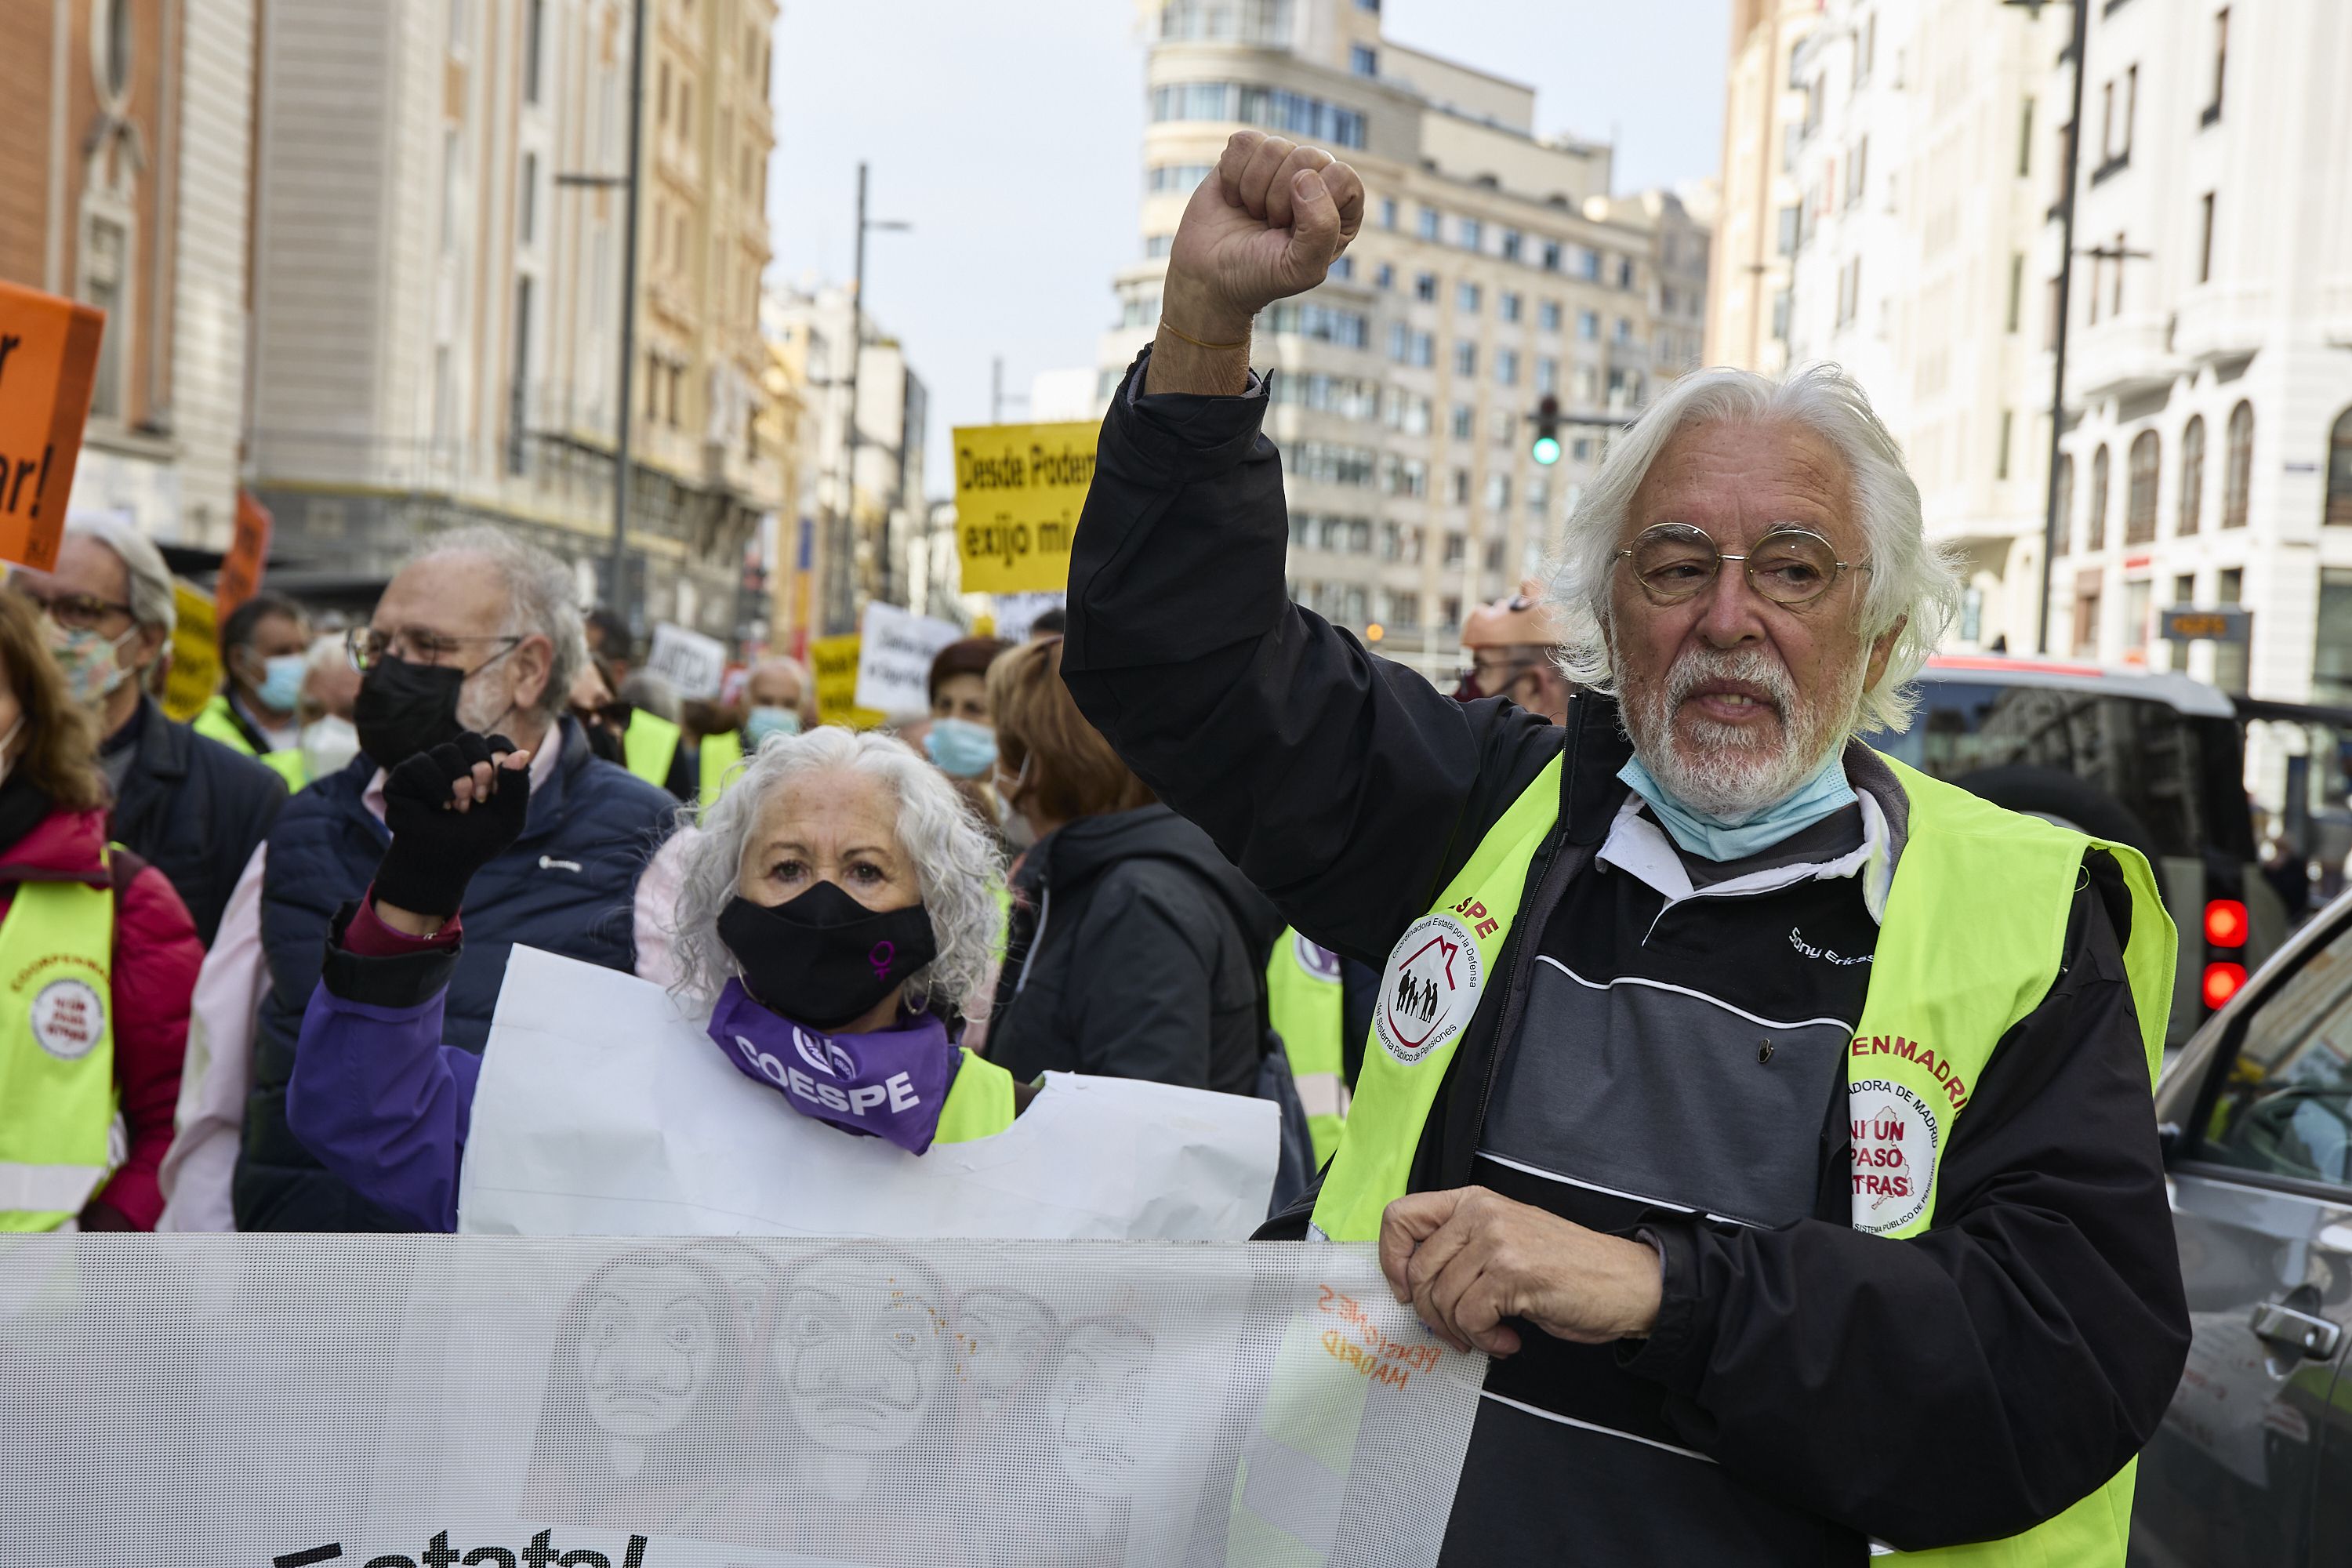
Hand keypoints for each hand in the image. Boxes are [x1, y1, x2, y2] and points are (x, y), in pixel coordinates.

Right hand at [373, 733, 532, 927]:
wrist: (439, 865)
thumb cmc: (475, 842)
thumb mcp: (508, 818)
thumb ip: (517, 786)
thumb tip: (524, 752)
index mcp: (482, 768)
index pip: (496, 742)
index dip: (500, 760)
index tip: (497, 790)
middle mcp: (454, 763)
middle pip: (470, 739)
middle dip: (480, 768)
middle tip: (480, 798)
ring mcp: (428, 767)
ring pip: (445, 750)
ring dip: (458, 783)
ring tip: (459, 809)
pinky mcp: (403, 776)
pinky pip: (420, 764)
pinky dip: (435, 788)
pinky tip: (439, 807)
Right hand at [1154, 131, 1364, 367]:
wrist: (1210, 277)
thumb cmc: (1260, 276)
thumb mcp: (1302, 269)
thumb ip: (1322, 229)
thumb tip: (1305, 176)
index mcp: (1341, 209)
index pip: (1342, 177)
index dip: (1313, 203)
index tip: (1291, 231)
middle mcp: (1315, 181)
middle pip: (1308, 157)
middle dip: (1279, 197)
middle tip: (1269, 224)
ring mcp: (1280, 166)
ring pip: (1273, 147)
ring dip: (1253, 189)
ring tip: (1252, 213)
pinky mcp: (1246, 156)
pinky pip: (1243, 141)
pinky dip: (1232, 175)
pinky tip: (1234, 199)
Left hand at [1378, 1186, 1662, 1356]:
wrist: (1626, 1282)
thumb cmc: (1564, 1269)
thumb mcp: (1504, 1241)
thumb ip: (1461, 1248)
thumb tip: (1410, 1281)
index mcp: (1472, 1201)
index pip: (1400, 1218)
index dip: (1392, 1260)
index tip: (1407, 1291)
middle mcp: (1480, 1213)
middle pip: (1417, 1272)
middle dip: (1433, 1314)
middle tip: (1461, 1330)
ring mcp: (1497, 1240)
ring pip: (1441, 1299)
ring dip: (1462, 1332)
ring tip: (1491, 1335)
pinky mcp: (1513, 1273)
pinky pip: (1470, 1318)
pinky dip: (1484, 1341)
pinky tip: (1507, 1340)